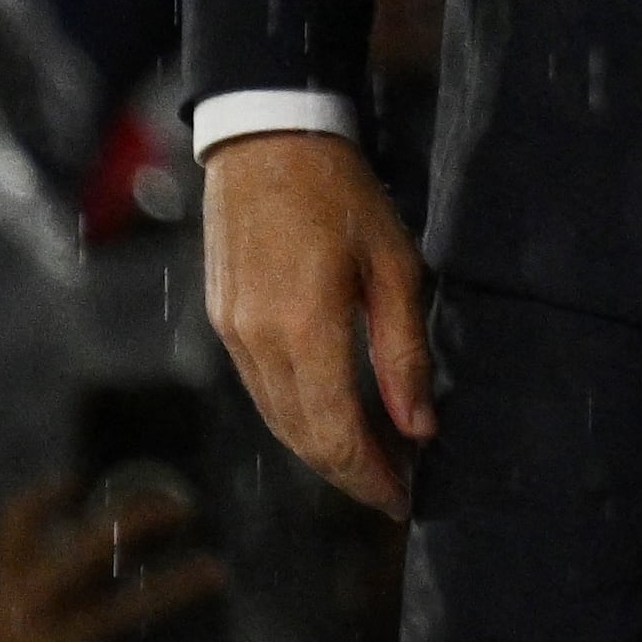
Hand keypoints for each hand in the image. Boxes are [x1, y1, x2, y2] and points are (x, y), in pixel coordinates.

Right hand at [205, 130, 436, 515]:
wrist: (267, 139)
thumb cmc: (342, 194)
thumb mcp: (394, 264)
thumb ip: (402, 352)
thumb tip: (419, 427)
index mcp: (306, 329)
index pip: (337, 434)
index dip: (371, 477)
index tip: (404, 501)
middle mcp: (259, 343)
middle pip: (304, 439)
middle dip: (350, 474)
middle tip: (396, 491)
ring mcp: (233, 335)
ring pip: (279, 421)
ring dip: (323, 451)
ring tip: (373, 462)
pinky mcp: (223, 322)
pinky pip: (262, 391)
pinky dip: (298, 418)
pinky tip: (332, 417)